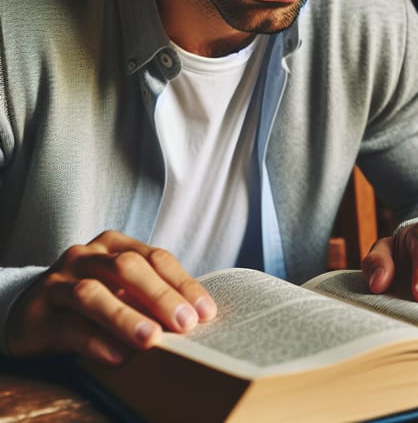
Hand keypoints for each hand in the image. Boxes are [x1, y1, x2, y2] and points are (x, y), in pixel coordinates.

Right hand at [6, 230, 216, 364]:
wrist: (29, 310)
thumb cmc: (89, 298)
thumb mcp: (121, 288)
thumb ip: (150, 295)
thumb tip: (193, 317)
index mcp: (115, 244)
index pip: (156, 257)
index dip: (183, 284)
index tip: (205, 311)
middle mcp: (87, 255)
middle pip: (127, 268)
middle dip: (160, 295)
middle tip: (185, 323)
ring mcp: (59, 280)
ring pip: (94, 293)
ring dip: (126, 317)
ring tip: (152, 339)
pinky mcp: (37, 311)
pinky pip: (70, 325)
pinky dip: (96, 341)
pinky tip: (118, 356)